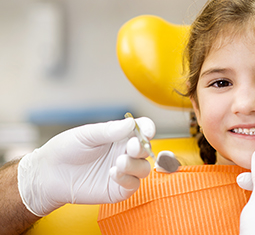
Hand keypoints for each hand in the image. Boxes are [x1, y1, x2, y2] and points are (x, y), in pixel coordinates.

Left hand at [17, 117, 154, 216]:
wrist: (48, 174)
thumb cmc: (65, 150)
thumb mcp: (86, 135)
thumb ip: (109, 130)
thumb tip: (131, 123)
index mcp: (119, 136)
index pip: (142, 130)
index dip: (148, 129)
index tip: (147, 131)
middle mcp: (124, 153)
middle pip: (146, 150)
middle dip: (143, 148)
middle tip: (132, 147)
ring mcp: (122, 171)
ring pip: (144, 169)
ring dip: (135, 165)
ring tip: (118, 162)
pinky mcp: (117, 189)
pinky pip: (132, 185)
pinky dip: (127, 179)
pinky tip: (113, 173)